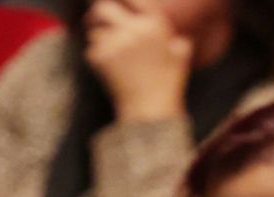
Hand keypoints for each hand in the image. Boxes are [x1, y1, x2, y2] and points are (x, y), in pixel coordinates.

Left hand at [83, 0, 192, 122]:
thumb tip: (176, 37)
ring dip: (97, 36)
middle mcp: (133, 29)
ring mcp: (115, 42)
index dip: (123, 1)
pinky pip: (91, 48)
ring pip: (95, 30)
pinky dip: (95, 54)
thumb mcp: (181, 57)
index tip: (118, 5)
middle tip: (95, 18)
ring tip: (106, 47)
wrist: (150, 109)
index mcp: (154, 24)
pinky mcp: (101, 58)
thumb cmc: (167, 85)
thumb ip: (178, 40)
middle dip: (97, 13)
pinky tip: (106, 65)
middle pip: (103, 7)